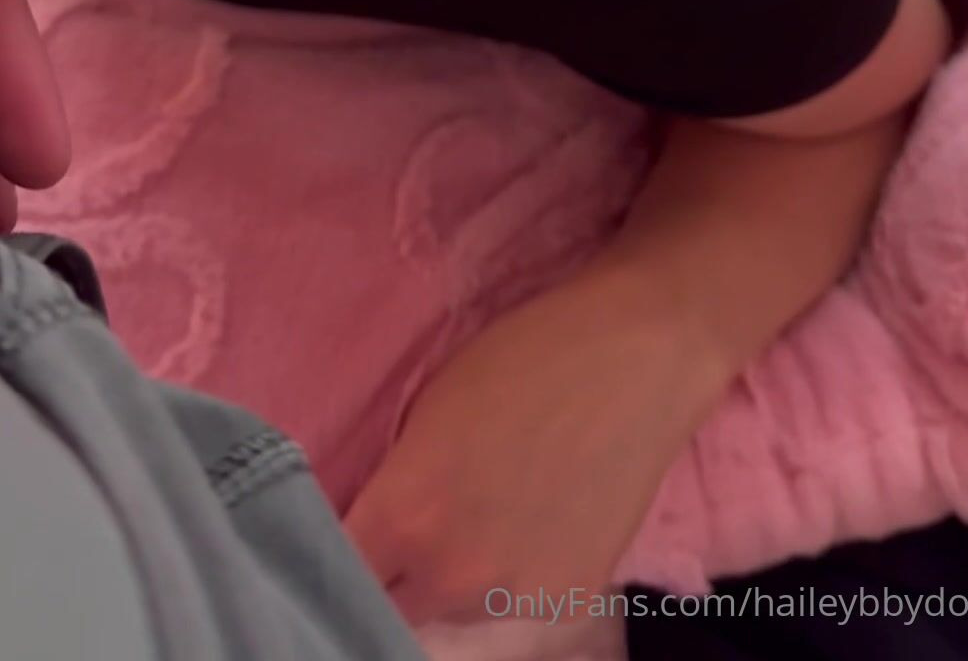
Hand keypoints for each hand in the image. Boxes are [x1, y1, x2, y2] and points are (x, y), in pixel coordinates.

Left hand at [344, 267, 718, 622]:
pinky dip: (511, 578)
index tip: (338, 542)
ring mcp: (516, 593)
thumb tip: (366, 534)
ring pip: (454, 611)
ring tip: (480, 522)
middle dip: (390, 576)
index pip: (336, 575)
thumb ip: (391, 489)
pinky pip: (515, 603)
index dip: (330, 558)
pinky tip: (531, 524)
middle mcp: (453, 574)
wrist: (637, 356)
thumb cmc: (523, 360)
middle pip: (391, 606)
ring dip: (450, 582)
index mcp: (402, 519)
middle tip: (407, 534)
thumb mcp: (426, 414)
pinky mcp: (569, 595)